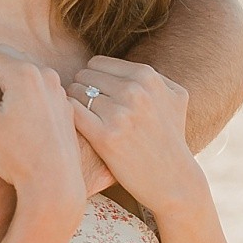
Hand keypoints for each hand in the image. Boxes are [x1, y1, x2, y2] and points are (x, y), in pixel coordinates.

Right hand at [0, 50, 87, 234]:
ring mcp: (57, 88)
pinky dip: (21, 95)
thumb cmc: (16, 156)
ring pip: (22, 73)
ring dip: (2, 83)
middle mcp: (44, 73)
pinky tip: (14, 121)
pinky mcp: (63, 104)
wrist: (55, 183)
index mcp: (22, 73)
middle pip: (4, 58)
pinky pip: (37, 88)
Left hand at [67, 51, 199, 213]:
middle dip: (79, 90)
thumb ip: (154, 76)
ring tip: (78, 121)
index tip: (91, 96)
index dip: (90, 79)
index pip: (98, 63)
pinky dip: (67, 117)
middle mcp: (133, 90)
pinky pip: (73, 113)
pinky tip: (70, 130)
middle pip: (84, 76)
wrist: (173, 179)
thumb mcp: (175, 97)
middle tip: (81, 110)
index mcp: (146, 76)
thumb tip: (126, 65)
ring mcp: (119, 113)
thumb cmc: (171, 138)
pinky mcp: (106, 137)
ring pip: (75, 93)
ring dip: (71, 105)